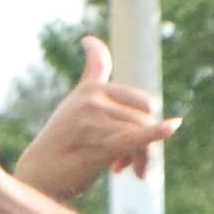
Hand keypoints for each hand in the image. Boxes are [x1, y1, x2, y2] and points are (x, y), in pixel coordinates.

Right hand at [8, 37, 181, 205]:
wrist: (41, 175)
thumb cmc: (63, 141)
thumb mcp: (78, 100)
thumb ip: (93, 72)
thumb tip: (91, 39)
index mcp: (91, 89)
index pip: (139, 101)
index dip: (144, 123)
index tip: (132, 137)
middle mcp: (93, 98)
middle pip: (144, 118)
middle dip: (144, 142)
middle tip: (128, 162)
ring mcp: (96, 118)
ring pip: (142, 134)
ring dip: (140, 158)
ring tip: (122, 169)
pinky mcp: (101, 141)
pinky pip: (137, 136)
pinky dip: (157, 132)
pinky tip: (172, 126)